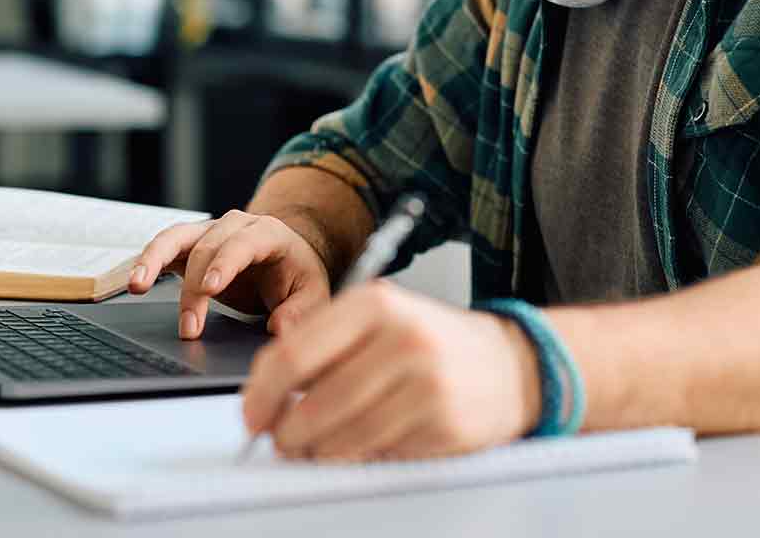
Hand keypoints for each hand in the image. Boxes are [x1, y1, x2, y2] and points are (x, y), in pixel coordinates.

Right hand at [128, 210, 331, 338]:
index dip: (225, 262)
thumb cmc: (297, 277)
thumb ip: (300, 311)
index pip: (244, 242)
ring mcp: (210, 232)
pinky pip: (165, 247)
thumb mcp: (312, 295)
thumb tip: (280, 329)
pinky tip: (134, 282)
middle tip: (190, 328)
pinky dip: (147, 261)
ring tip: (137, 286)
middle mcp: (236, 225)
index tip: (210, 288)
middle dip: (194, 288)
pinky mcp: (191, 245)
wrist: (286, 260)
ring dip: (155, 260)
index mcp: (269, 233)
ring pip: (177, 237)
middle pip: (207, 248)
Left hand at [241, 280, 541, 459]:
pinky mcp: (441, 424)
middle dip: (284, 431)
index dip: (262, 391)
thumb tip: (267, 386)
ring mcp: (425, 383)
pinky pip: (376, 454)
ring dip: (316, 451)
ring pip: (341, 437)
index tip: (251, 412)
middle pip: (313, 402)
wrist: (508, 364)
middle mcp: (401, 338)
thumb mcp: (382, 318)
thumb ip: (326, 341)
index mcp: (376, 303)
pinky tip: (358, 444)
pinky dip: (356, 457)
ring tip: (313, 446)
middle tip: (278, 438)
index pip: (295, 352)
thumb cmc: (432, 341)